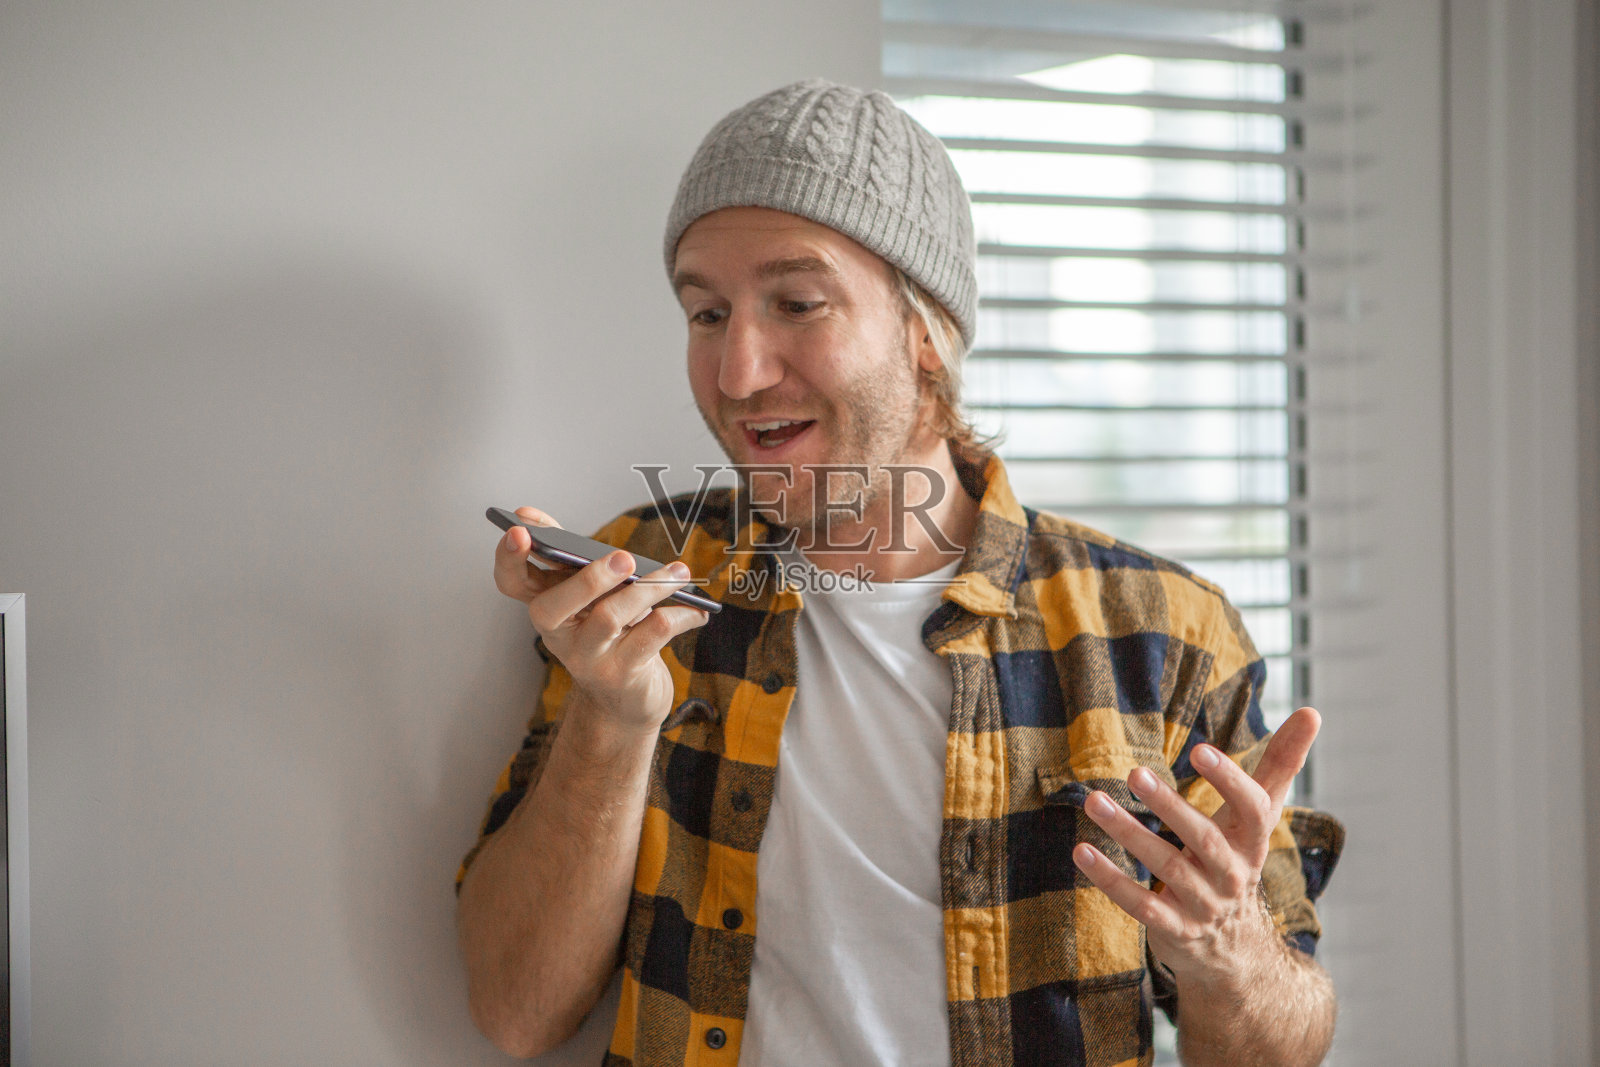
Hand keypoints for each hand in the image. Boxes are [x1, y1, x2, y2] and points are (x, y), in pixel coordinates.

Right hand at [493, 506, 708, 732]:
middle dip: (588, 580)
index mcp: (545, 604)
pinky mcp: (620, 674)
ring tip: (680, 572)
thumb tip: (530, 513)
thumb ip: (566, 554)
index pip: (511, 581)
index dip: (508, 558)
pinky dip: (679, 617)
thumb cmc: (608, 630)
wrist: (625, 699)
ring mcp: (586, 657)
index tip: (519, 529)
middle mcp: (558, 634)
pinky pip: (651, 635)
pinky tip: (697, 610)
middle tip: (624, 558)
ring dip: (650, 589)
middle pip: (552, 607)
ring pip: (610, 617)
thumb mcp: (586, 594)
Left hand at [1070, 706, 1321, 984]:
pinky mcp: (1173, 928)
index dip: (1229, 780)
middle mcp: (1231, 874)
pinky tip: (1082, 851)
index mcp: (1253, 842)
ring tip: (1094, 801)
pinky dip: (1110, 879)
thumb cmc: (1237, 856)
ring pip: (1165, 866)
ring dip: (1127, 832)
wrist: (1232, 946)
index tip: (1200, 749)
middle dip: (1169, 805)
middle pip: (1202, 838)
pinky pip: (1140, 903)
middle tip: (1135, 772)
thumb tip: (1313, 711)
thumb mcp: (1260, 814)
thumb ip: (1280, 764)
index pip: (1252, 810)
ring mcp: (1202, 904)